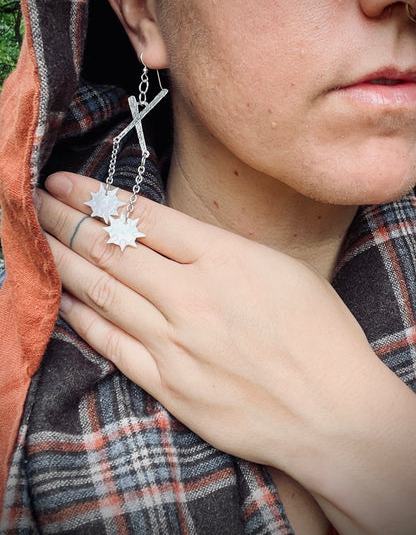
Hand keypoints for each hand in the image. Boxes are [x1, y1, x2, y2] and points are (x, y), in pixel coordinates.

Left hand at [38, 172, 415, 533]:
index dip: (94, 195)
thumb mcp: (278, 268)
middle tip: (32, 200)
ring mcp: (175, 342)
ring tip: (32, 239)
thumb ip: (219, 251)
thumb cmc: (319, 334)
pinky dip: (82, 318)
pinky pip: (111, 344)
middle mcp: (191, 295)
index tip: (63, 181)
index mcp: (223, 258)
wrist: (331, 411)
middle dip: (63, 220)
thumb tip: (167, 237)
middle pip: (110, 248)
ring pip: (101, 291)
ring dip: (61, 261)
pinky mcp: (168, 383)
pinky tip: (62, 299)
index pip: (141, 215)